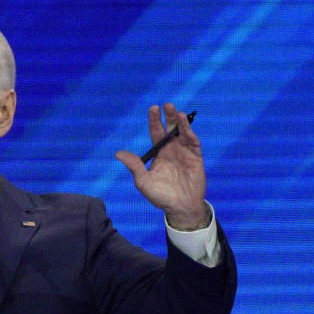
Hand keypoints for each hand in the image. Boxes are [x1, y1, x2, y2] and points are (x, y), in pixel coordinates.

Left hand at [115, 103, 207, 229]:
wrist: (180, 208)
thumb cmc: (160, 196)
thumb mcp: (143, 182)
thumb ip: (134, 166)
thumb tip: (118, 153)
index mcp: (158, 153)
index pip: (156, 133)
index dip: (154, 121)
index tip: (153, 108)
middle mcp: (171, 150)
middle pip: (169, 129)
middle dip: (168, 117)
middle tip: (166, 105)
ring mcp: (184, 152)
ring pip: (182, 133)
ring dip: (179, 122)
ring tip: (175, 111)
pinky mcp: (195, 157)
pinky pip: (193, 142)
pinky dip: (189, 132)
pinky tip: (184, 124)